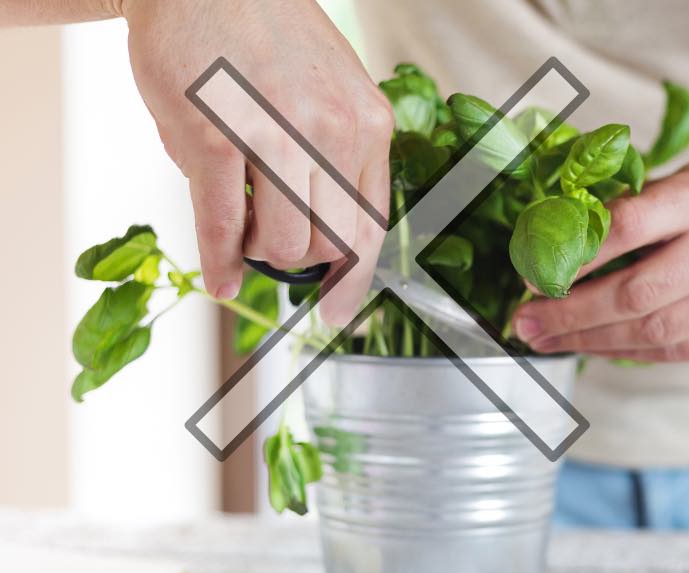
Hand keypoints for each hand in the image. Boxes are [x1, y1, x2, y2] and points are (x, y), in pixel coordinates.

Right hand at [121, 0, 391, 323]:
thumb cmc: (267, 38)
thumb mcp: (332, 90)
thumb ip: (341, 154)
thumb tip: (327, 232)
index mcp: (368, 124)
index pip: (372, 225)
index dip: (356, 281)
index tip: (339, 315)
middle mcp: (331, 132)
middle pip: (329, 244)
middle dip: (298, 259)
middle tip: (270, 241)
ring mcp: (273, 135)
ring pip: (281, 243)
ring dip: (260, 252)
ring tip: (242, 227)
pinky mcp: (212, 136)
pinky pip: (222, 225)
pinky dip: (220, 262)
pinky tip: (220, 280)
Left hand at [512, 164, 688, 362]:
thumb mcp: (685, 184)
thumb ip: (632, 209)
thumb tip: (551, 244)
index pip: (629, 226)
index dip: (574, 257)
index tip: (530, 276)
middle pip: (636, 293)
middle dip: (569, 314)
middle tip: (524, 323)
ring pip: (653, 333)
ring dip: (590, 341)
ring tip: (547, 340)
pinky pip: (677, 353)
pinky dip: (628, 352)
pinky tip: (595, 346)